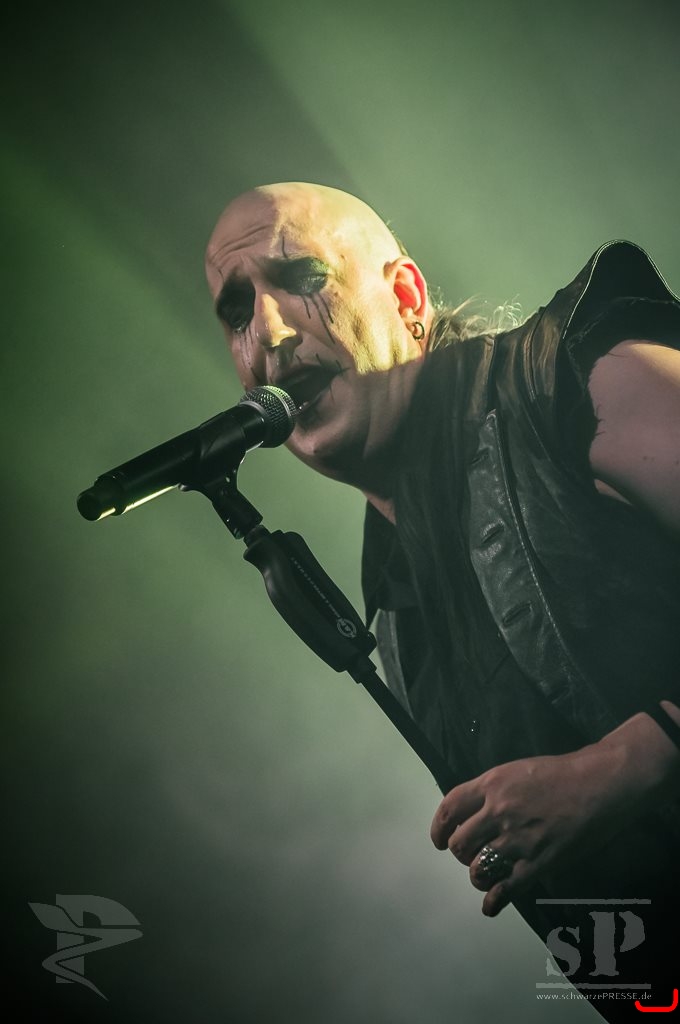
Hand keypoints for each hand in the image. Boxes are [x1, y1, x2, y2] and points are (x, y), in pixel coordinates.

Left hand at [429, 742, 643, 917]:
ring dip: (477, 875)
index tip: (438, 840)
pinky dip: (494, 901)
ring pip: (477, 869)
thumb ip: (493, 791)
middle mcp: (498, 812)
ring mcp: (518, 839)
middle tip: (470, 854)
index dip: (438, 828)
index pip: (449, 808)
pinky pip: (506, 889)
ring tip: (485, 873)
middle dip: (460, 852)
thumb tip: (475, 813)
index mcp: (491, 784)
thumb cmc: (562, 773)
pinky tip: (491, 906)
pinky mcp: (538, 862)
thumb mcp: (517, 771)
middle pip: (458, 843)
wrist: (599, 783)